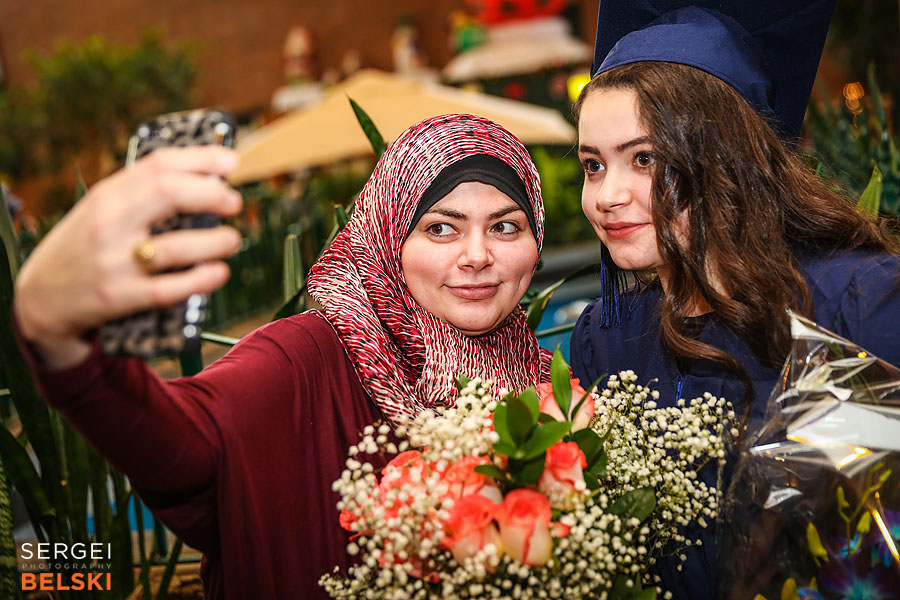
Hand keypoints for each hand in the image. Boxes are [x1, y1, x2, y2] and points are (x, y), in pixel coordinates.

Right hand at [14, 146, 243, 367]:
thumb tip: (209, 179)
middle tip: (233, 202)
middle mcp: (109, 224)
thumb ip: (145, 195)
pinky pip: (169, 288)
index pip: (158, 165)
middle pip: (169, 194)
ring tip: (231, 240)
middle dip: (212, 195)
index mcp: (106, 196)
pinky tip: (219, 272)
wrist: (41, 296)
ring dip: (216, 242)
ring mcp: (114, 261)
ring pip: (177, 247)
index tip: (230, 161)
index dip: (201, 159)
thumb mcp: (103, 210)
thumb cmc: (87, 246)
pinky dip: (202, 279)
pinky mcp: (120, 297)